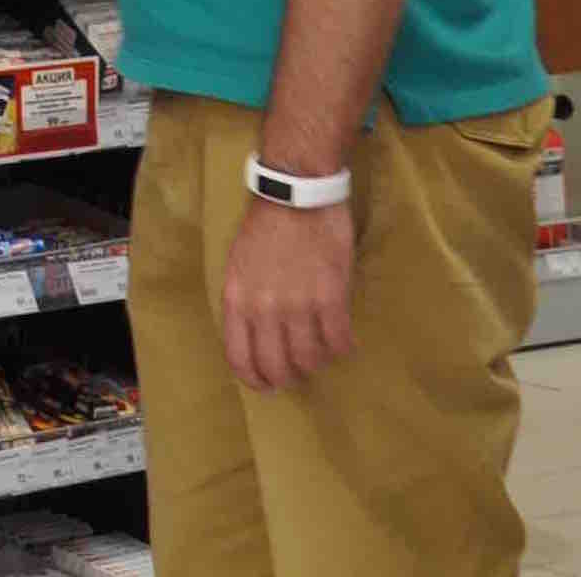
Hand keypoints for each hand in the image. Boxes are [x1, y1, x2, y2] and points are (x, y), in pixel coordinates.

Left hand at [219, 196, 355, 391]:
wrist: (296, 196)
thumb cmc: (265, 228)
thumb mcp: (238, 266)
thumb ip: (245, 302)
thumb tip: (256, 336)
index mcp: (236, 300)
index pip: (239, 358)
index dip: (255, 379)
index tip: (267, 385)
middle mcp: (264, 308)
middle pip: (276, 366)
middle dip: (288, 377)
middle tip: (298, 374)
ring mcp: (298, 304)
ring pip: (309, 358)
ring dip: (317, 362)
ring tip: (321, 352)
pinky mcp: (330, 297)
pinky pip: (338, 340)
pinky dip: (342, 347)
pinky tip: (344, 342)